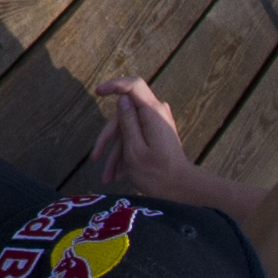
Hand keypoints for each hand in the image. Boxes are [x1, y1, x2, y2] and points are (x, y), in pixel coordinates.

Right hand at [86, 76, 257, 211]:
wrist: (182, 192)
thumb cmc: (157, 173)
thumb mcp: (134, 148)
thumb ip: (128, 121)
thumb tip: (122, 99)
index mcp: (153, 114)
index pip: (134, 85)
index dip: (114, 85)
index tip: (97, 93)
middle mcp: (157, 116)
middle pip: (124, 115)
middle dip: (108, 138)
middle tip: (95, 158)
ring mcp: (157, 126)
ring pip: (127, 130)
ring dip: (115, 152)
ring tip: (106, 177)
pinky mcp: (157, 137)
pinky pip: (135, 138)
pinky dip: (125, 154)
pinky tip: (116, 175)